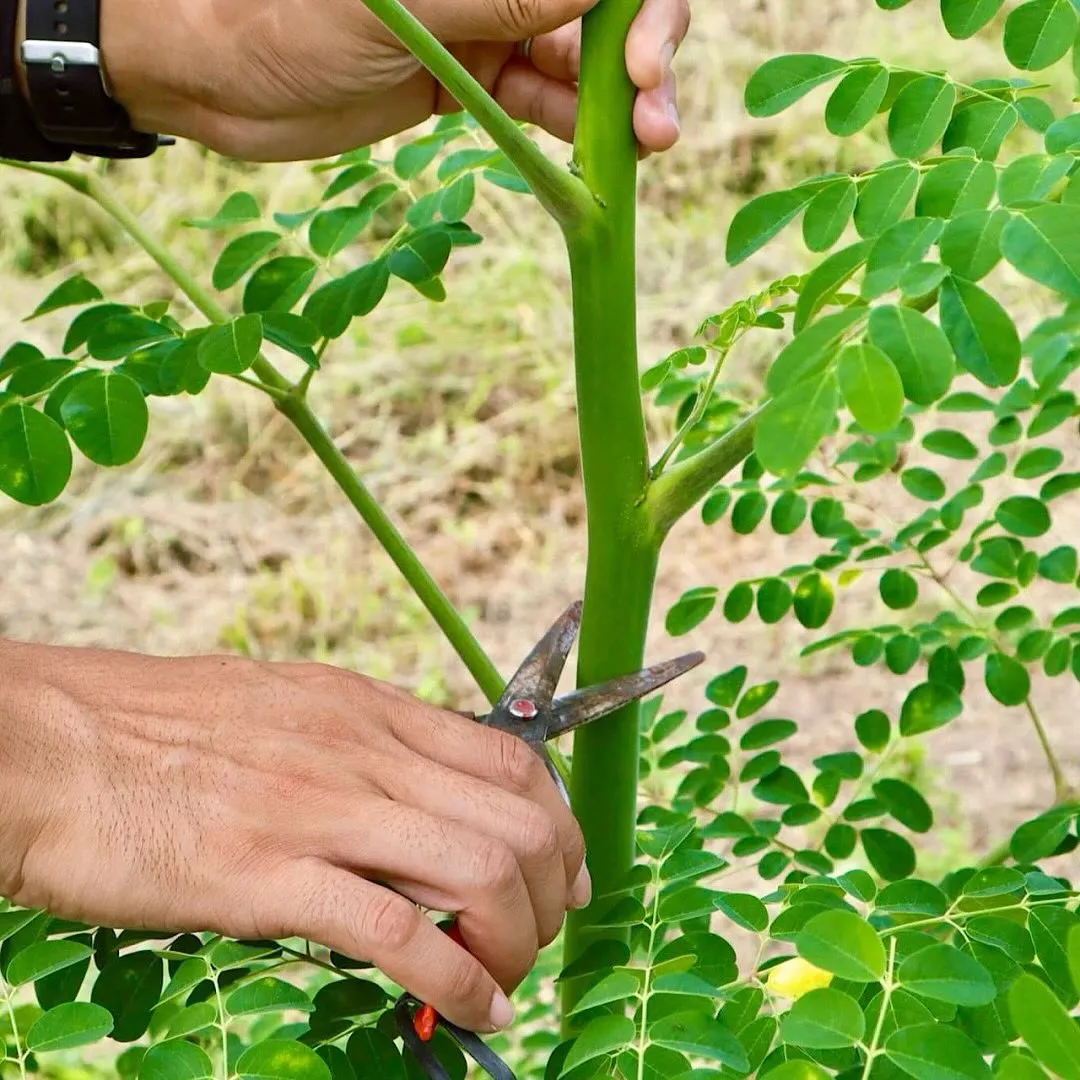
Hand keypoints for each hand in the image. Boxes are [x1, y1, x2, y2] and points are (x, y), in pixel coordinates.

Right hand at [0, 640, 588, 1032]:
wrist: (51, 745)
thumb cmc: (158, 728)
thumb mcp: (285, 706)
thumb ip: (358, 744)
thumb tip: (418, 789)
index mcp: (367, 709)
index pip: (511, 761)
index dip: (559, 824)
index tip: (567, 868)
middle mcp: (362, 751)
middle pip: (517, 823)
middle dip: (553, 890)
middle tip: (545, 932)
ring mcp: (319, 813)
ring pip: (478, 874)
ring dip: (516, 940)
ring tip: (507, 979)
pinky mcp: (266, 879)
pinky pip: (397, 935)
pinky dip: (457, 981)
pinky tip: (471, 1008)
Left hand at [95, 0, 689, 160]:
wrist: (220, 79)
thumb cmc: (286, 18)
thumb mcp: (405, 9)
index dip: (635, 6)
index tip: (639, 59)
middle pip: (597, 11)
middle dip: (641, 60)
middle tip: (657, 124)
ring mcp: (486, 25)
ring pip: (577, 61)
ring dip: (618, 107)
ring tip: (648, 150)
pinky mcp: (473, 83)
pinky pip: (542, 102)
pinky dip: (574, 129)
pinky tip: (601, 157)